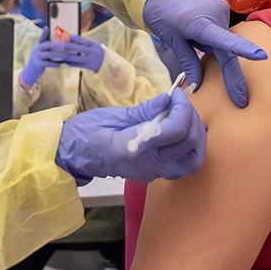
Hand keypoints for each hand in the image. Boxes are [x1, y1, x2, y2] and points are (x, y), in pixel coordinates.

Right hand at [19, 26, 66, 85]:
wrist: (30, 71)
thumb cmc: (40, 59)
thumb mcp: (42, 51)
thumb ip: (48, 46)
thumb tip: (60, 42)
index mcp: (38, 45)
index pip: (41, 37)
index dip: (44, 32)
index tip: (46, 27)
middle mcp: (36, 49)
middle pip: (47, 45)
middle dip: (57, 44)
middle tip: (66, 45)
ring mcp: (36, 57)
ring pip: (48, 54)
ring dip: (59, 55)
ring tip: (67, 56)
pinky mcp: (37, 64)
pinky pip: (47, 63)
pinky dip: (54, 64)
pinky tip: (60, 64)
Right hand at [55, 88, 205, 184]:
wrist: (73, 154)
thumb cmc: (87, 132)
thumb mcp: (114, 114)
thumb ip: (145, 110)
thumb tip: (169, 100)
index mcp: (132, 147)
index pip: (174, 130)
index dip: (183, 108)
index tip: (177, 94)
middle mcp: (146, 165)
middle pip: (189, 144)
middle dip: (192, 117)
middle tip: (181, 102)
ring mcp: (151, 173)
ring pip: (193, 161)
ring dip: (197, 136)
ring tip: (185, 117)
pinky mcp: (154, 175)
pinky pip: (183, 165)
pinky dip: (190, 147)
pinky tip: (181, 130)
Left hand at [59, 35, 105, 72]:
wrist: (106, 62)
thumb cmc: (96, 50)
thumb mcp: (94, 45)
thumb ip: (85, 42)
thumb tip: (71, 39)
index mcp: (94, 45)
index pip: (85, 41)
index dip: (77, 38)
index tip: (70, 36)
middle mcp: (93, 52)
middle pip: (81, 49)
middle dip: (71, 46)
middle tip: (63, 44)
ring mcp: (91, 60)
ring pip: (79, 59)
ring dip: (69, 57)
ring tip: (62, 55)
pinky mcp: (88, 66)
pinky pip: (79, 65)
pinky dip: (72, 63)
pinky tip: (66, 62)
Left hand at [142, 0, 265, 106]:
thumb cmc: (163, 17)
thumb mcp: (172, 42)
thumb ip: (188, 62)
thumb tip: (198, 85)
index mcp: (197, 23)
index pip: (223, 39)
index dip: (243, 49)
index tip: (261, 56)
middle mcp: (215, 13)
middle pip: (228, 50)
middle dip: (232, 75)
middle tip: (240, 99)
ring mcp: (222, 9)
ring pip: (225, 43)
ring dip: (215, 49)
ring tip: (192, 38)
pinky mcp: (224, 8)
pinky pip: (224, 33)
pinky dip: (215, 40)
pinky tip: (199, 32)